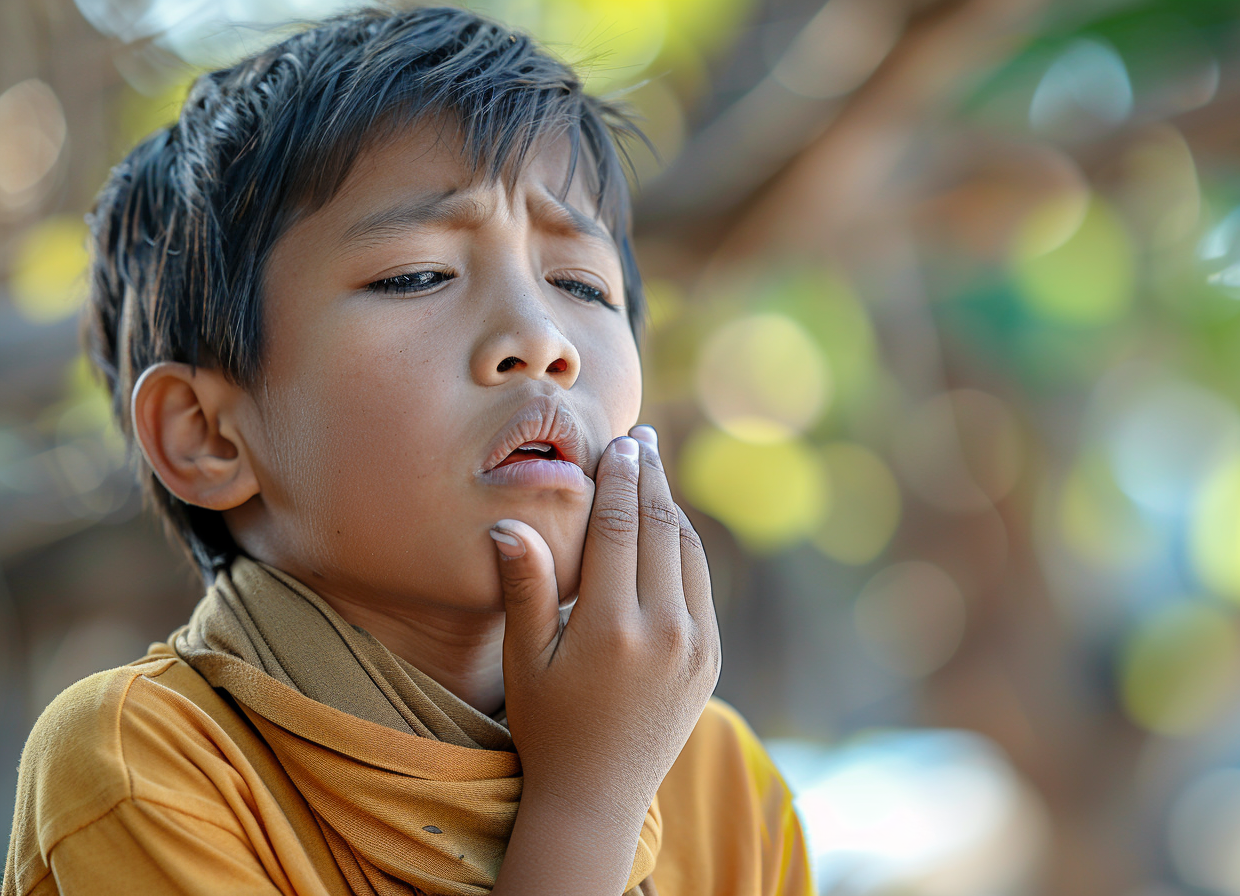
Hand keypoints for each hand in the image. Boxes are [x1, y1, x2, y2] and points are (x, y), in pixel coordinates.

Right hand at [490, 425, 720, 821]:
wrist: (598, 795)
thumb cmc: (548, 725)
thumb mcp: (526, 660)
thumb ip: (526, 589)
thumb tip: (508, 523)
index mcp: (612, 628)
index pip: (622, 529)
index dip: (621, 479)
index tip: (621, 441)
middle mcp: (664, 632)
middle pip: (661, 529)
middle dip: (652, 477)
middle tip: (643, 438)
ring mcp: (695, 646)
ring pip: (688, 553)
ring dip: (672, 507)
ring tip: (654, 472)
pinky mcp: (710, 659)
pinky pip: (701, 585)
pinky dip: (685, 547)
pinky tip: (668, 526)